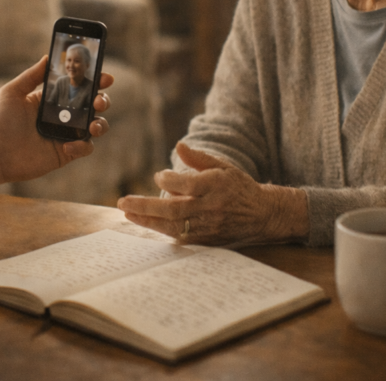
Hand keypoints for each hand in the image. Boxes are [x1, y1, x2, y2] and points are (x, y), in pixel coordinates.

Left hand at [0, 56, 112, 184]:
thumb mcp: (13, 92)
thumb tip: (48, 56)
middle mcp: (63, 116)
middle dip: (103, 100)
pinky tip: (68, 145)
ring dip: (101, 124)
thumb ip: (32, 75)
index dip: (96, 81)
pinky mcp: (66, 153)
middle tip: (99, 101)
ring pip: (96, 126)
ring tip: (93, 125)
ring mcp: (67, 134)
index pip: (79, 87)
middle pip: (94, 105)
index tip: (105, 77)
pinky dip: (83, 146)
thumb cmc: (0, 121)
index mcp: (53, 99)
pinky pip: (85, 148)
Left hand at [117, 143, 308, 245]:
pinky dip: (160, 230)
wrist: (262, 215)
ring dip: (147, 220)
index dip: (168, 180)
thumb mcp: (223, 166)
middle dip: (145, 206)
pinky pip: (179, 237)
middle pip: (174, 209)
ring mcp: (209, 226)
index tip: (159, 176)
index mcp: (217, 185)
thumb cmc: (238, 187)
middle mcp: (212, 207)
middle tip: (123, 202)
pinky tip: (144, 222)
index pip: (187, 184)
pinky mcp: (207, 240)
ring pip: (173, 226)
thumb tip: (179, 145)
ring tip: (127, 213)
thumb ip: (198, 158)